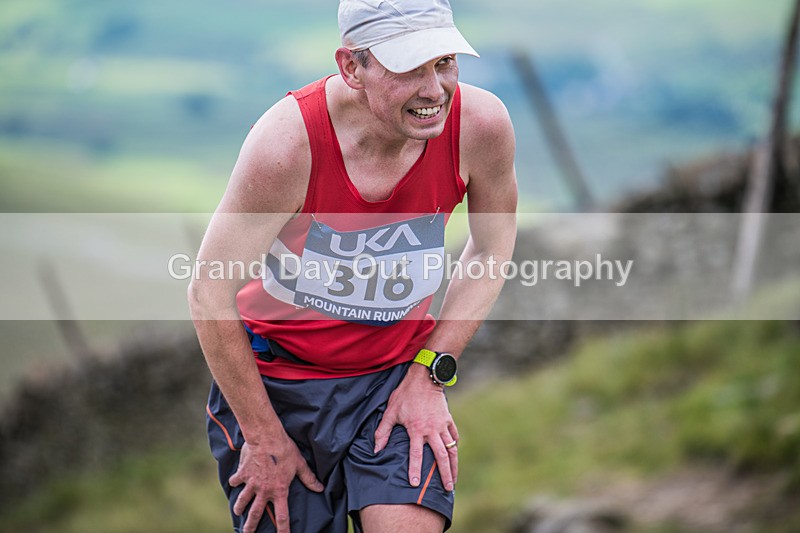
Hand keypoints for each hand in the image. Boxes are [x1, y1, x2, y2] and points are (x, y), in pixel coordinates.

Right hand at [229, 434, 323, 532]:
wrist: (266, 437)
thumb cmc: (285, 449)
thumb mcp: (299, 464)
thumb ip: (309, 478)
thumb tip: (320, 488)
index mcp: (279, 490)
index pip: (282, 516)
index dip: (283, 529)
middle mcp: (264, 490)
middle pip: (256, 513)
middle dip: (250, 526)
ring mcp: (252, 483)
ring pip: (243, 501)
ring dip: (240, 508)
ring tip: (238, 513)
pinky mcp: (243, 473)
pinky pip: (235, 481)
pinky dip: (234, 482)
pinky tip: (234, 483)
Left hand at [373, 364, 458, 491]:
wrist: (424, 378)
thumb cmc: (405, 394)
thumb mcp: (390, 411)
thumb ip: (383, 431)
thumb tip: (376, 449)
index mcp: (416, 429)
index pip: (416, 455)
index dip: (415, 470)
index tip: (416, 484)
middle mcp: (432, 430)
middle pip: (441, 456)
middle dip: (444, 474)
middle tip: (446, 488)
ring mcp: (442, 425)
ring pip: (451, 449)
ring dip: (453, 465)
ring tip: (453, 479)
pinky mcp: (448, 419)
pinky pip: (454, 436)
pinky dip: (454, 446)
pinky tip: (454, 456)